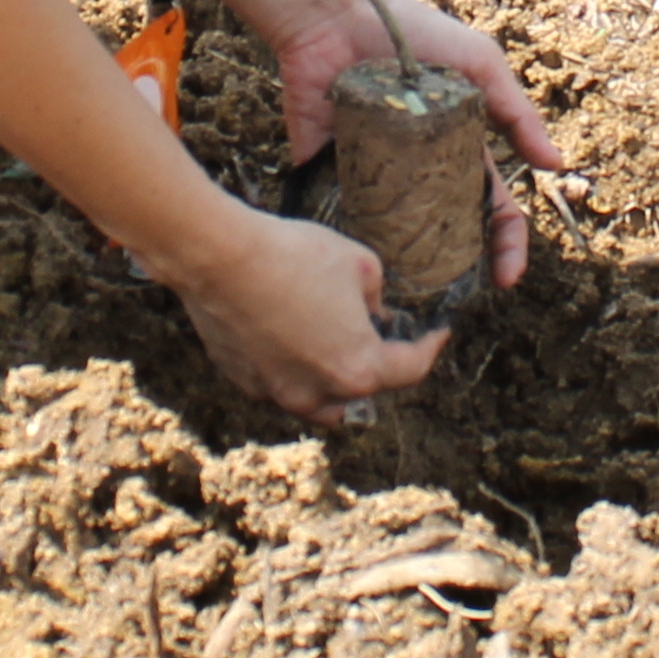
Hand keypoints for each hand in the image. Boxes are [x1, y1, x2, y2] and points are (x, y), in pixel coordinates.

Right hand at [172, 203, 444, 424]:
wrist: (221, 257)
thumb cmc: (294, 257)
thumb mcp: (360, 263)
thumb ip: (376, 296)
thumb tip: (371, 311)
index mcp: (358, 369)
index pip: (410, 369)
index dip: (429, 347)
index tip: (437, 333)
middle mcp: (318, 394)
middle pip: (362, 395)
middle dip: (376, 370)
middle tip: (381, 339)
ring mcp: (276, 392)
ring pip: (317, 400)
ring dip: (331, 380)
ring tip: (333, 346)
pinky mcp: (243, 380)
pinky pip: (279, 384)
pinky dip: (292, 369)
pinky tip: (290, 336)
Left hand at [266, 0, 561, 292]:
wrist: (337, 14)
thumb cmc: (415, 32)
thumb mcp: (480, 63)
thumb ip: (518, 111)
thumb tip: (556, 165)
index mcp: (456, 148)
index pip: (491, 207)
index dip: (506, 243)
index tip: (505, 276)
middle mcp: (416, 168)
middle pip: (444, 231)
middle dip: (456, 268)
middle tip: (454, 294)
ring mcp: (372, 172)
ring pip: (392, 234)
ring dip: (403, 265)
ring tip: (410, 295)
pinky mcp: (325, 169)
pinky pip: (337, 215)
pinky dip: (347, 240)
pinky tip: (362, 268)